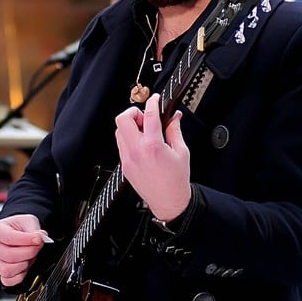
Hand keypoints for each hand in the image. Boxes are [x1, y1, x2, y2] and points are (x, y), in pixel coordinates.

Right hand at [0, 214, 50, 286]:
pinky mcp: (0, 273)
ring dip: (24, 264)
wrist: (19, 234)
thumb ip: (34, 229)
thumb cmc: (21, 228)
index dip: (27, 240)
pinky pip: (8, 281)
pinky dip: (20, 276)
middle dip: (29, 252)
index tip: (39, 239)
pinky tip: (26, 266)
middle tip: (38, 247)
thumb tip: (39, 237)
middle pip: (9, 256)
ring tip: (30, 256)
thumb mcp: (29, 221)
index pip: (9, 238)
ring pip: (7, 270)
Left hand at [114, 93, 191, 221]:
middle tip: (145, 117)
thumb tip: (174, 117)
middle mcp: (136, 151)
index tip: (155, 99)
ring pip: (119, 132)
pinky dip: (130, 138)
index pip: (149, 116)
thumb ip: (175, 131)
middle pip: (122, 120)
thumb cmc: (176, 180)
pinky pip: (122, 145)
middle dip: (133, 113)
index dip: (152, 102)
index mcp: (153, 146)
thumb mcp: (182, 152)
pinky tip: (143, 143)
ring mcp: (128, 159)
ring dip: (131, 126)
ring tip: (146, 131)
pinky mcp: (125, 165)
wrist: (168, 201)